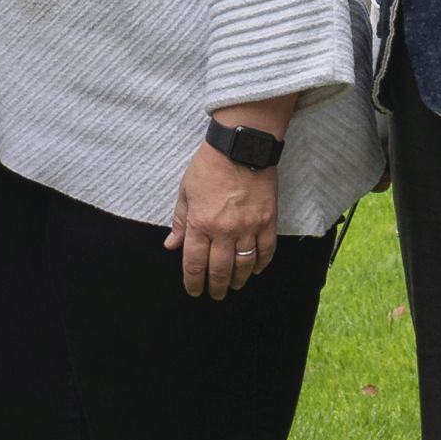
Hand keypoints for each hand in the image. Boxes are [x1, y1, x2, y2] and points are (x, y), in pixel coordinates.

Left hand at [167, 144, 279, 299]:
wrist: (241, 145)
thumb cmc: (210, 165)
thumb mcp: (186, 191)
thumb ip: (180, 221)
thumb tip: (172, 245)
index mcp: (201, 224)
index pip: (195, 263)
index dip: (193, 282)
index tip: (194, 290)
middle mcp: (224, 231)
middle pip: (220, 270)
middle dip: (216, 287)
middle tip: (215, 294)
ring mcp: (249, 227)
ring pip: (244, 265)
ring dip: (238, 280)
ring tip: (234, 286)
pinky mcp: (268, 221)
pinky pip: (266, 251)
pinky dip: (260, 264)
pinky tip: (255, 270)